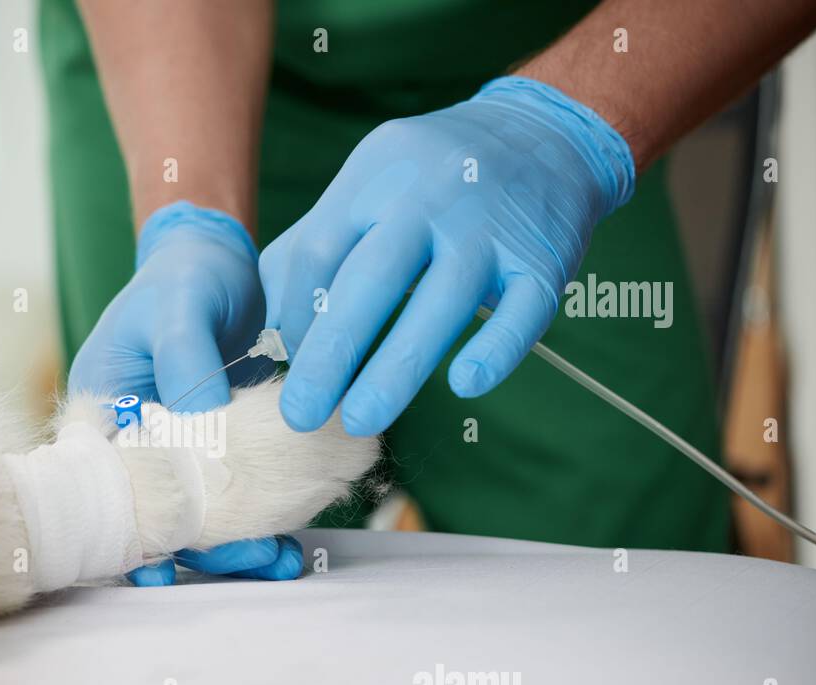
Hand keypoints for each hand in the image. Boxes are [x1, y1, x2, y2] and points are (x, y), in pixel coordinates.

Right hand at [69, 200, 292, 585]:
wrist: (216, 263)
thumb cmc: (182, 278)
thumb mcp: (178, 308)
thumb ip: (185, 361)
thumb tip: (205, 423)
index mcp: (102, 413)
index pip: (107, 483)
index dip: (131, 530)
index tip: (160, 568)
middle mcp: (133, 443)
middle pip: (159, 511)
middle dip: (204, 545)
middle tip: (255, 560)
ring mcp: (176, 452)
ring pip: (201, 513)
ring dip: (238, 542)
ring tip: (281, 560)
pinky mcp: (217, 452)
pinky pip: (234, 494)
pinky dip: (262, 517)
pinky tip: (292, 541)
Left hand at [259, 76, 635, 435]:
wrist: (545, 132)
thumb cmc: (433, 179)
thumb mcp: (369, 183)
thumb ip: (316, 245)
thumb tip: (271, 328)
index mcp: (376, 174)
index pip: (320, 252)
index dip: (298, 315)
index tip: (294, 363)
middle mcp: (432, 195)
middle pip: (371, 280)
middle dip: (330, 355)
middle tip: (301, 415)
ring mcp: (491, 226)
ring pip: (441, 301)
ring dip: (397, 369)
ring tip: (360, 421)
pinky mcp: (543, 258)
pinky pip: (521, 312)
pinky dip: (495, 350)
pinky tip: (465, 384)